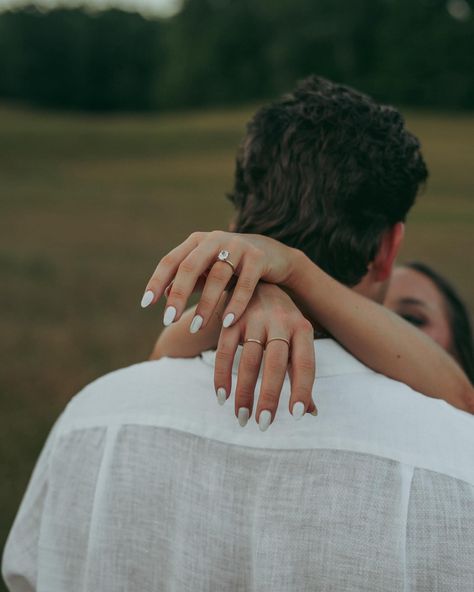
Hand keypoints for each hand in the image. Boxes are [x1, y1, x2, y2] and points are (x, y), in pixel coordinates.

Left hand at [140, 230, 299, 331]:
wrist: (274, 256)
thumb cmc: (233, 266)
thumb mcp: (209, 270)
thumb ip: (189, 280)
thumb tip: (165, 294)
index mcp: (198, 241)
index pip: (171, 261)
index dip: (157, 281)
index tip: (146, 304)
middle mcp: (215, 239)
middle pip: (190, 266)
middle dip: (178, 295)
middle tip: (168, 320)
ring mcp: (238, 246)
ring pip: (217, 276)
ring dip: (205, 304)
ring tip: (196, 327)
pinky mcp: (258, 258)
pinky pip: (245, 283)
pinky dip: (235, 303)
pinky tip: (226, 322)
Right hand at [213, 283, 316, 430]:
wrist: (256, 279)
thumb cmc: (281, 321)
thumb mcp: (296, 340)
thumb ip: (300, 374)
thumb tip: (310, 412)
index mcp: (302, 327)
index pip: (305, 364)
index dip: (302, 389)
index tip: (297, 416)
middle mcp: (280, 321)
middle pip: (275, 364)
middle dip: (269, 396)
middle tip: (263, 425)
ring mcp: (254, 318)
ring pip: (249, 360)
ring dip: (244, 392)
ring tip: (242, 417)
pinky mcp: (231, 318)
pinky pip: (225, 350)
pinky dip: (222, 375)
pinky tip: (222, 396)